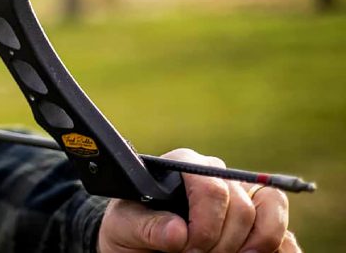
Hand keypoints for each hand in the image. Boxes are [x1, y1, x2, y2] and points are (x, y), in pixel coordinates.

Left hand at [98, 148, 299, 252]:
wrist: (140, 245)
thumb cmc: (132, 228)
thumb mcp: (125, 226)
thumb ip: (146, 226)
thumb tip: (177, 232)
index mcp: (186, 166)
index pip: (212, 186)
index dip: (206, 221)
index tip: (190, 246)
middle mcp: (219, 177)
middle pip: (242, 206)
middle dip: (222, 240)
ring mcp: (244, 198)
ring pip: (272, 211)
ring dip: (253, 244)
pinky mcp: (262, 224)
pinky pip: (285, 234)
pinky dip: (274, 249)